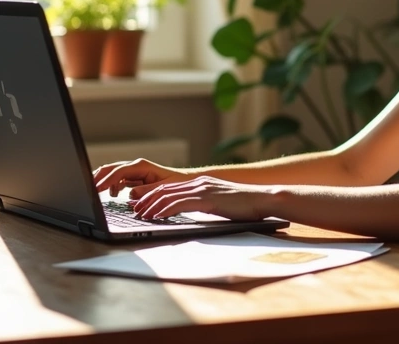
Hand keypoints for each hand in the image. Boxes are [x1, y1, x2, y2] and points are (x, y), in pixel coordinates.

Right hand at [93, 158, 192, 196]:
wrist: (184, 181)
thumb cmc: (175, 184)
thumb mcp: (162, 188)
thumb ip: (146, 191)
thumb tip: (130, 194)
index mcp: (141, 166)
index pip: (118, 172)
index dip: (106, 180)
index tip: (95, 189)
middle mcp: (135, 166)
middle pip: (111, 169)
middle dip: (98, 177)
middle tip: (87, 188)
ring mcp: (134, 171)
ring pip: (112, 173)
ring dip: (103, 181)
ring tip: (96, 193)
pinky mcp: (134, 178)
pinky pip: (118, 179)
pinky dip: (111, 185)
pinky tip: (111, 194)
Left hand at [129, 175, 274, 220]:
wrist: (263, 199)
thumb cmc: (245, 206)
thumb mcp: (220, 203)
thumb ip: (204, 204)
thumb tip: (193, 212)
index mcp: (201, 183)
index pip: (171, 187)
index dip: (154, 196)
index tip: (142, 204)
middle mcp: (199, 182)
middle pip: (165, 189)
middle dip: (147, 200)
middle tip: (135, 209)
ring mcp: (203, 189)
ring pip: (168, 196)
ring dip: (151, 206)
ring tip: (140, 215)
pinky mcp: (207, 198)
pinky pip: (179, 204)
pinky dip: (164, 210)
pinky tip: (156, 216)